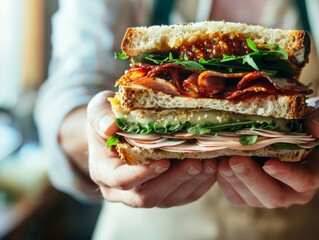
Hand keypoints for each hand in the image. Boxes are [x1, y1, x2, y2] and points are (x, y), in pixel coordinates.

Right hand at [87, 91, 216, 207]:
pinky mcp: (166, 194)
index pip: (121, 180)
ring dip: (191, 182)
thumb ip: (101, 116)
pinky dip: (200, 184)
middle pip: (148, 196)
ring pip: (170, 199)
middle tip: (195, 162)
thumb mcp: (99, 110)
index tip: (163, 161)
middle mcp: (124, 191)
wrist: (120, 128)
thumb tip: (109, 126)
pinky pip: (184, 196)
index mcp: (105, 173)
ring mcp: (146, 194)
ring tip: (209, 162)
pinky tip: (212, 167)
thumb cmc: (109, 117)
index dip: (142, 174)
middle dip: (174, 180)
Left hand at [217, 98, 318, 207]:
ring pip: (254, 199)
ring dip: (235, 181)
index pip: (306, 180)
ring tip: (221, 160)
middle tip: (234, 160)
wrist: (296, 132)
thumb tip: (314, 129)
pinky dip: (225, 183)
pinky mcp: (254, 195)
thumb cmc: (310, 119)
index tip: (269, 163)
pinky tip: (216, 164)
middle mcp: (298, 191)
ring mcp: (275, 195)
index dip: (288, 175)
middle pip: (276, 196)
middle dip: (252, 179)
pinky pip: (238, 197)